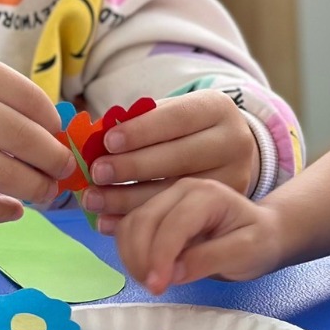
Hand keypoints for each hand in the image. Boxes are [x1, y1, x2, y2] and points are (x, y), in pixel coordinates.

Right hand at [0, 47, 74, 222]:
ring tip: (45, 192)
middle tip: (63, 170)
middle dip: (54, 160)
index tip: (60, 137)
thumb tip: (51, 129)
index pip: (30, 99)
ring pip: (6, 174)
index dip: (53, 124)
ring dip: (36, 188)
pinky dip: (2, 210)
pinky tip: (14, 209)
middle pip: (25, 139)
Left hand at [81, 90, 258, 215]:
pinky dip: (138, 219)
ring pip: (177, 190)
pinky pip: (176, 215)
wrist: (226, 152)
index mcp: (216, 108)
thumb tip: (96, 139)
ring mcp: (234, 175)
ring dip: (129, 198)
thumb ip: (139, 123)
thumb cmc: (184, 130)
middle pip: (180, 156)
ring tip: (94, 200)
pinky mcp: (225, 205)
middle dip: (133, 166)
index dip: (142, 131)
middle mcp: (233, 141)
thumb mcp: (169, 115)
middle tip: (97, 173)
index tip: (108, 141)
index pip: (178, 118)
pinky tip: (109, 221)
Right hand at [107, 178, 285, 293]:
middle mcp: (182, 189)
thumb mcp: (245, 253)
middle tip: (154, 288)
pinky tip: (146, 271)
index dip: (160, 256)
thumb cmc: (258, 242)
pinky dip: (129, 252)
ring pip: (131, 224)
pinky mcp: (156, 212)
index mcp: (207, 194)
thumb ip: (210, 260)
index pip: (173, 223)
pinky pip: (129, 229)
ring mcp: (166, 199)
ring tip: (152, 282)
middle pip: (144, 220)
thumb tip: (172, 273)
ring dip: (131, 256)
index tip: (158, 287)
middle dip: (140, 258)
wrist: (261, 234)